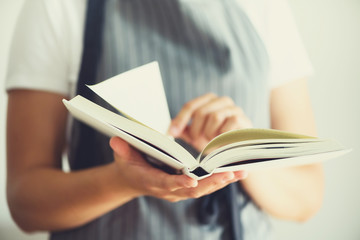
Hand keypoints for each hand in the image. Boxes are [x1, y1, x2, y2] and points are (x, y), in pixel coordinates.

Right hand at [110, 137, 246, 201]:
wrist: (132, 179)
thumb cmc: (128, 165)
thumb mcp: (122, 156)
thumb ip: (122, 149)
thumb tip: (116, 139)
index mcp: (152, 181)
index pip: (167, 183)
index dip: (179, 183)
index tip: (192, 179)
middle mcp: (168, 189)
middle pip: (192, 190)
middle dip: (211, 183)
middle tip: (229, 173)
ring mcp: (179, 190)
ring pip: (203, 189)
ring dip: (221, 182)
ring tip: (240, 172)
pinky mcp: (186, 187)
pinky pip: (206, 185)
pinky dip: (220, 180)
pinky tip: (236, 172)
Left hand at [168, 93, 252, 150]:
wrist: (238, 152)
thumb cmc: (216, 142)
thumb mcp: (196, 136)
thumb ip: (184, 130)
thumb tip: (169, 128)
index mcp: (209, 100)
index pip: (190, 106)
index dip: (180, 120)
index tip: (171, 133)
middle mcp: (222, 100)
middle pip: (201, 112)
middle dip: (196, 130)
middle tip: (196, 142)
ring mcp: (234, 108)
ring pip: (214, 117)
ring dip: (210, 134)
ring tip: (212, 142)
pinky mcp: (243, 118)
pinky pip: (228, 124)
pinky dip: (223, 136)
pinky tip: (223, 142)